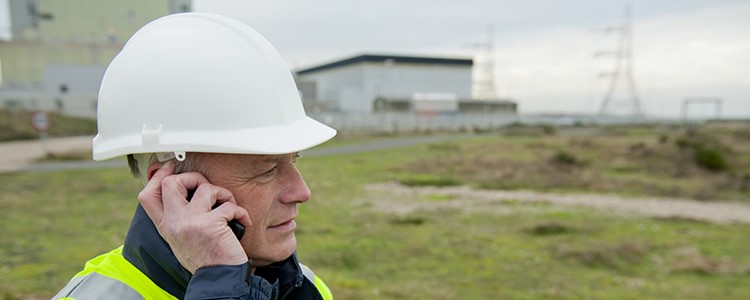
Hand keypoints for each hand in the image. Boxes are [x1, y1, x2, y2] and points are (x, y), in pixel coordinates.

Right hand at [138, 162, 252, 272]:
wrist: (218, 279)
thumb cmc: (205, 258)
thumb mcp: (181, 238)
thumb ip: (178, 217)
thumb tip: (184, 189)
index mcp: (165, 226)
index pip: (147, 195)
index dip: (157, 177)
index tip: (171, 168)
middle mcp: (174, 223)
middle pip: (170, 182)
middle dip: (193, 177)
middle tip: (206, 188)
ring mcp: (191, 222)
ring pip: (205, 188)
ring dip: (223, 193)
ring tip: (228, 205)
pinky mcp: (211, 225)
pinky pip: (229, 204)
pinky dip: (240, 211)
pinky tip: (243, 221)